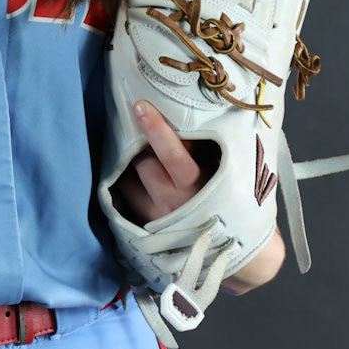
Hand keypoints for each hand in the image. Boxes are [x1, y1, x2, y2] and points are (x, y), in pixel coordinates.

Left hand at [109, 99, 216, 225]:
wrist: (220, 241)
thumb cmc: (223, 195)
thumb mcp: (220, 172)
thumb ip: (202, 149)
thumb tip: (183, 116)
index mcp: (196, 186)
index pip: (173, 155)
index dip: (156, 130)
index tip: (141, 107)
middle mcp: (172, 202)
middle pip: (143, 162)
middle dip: (143, 146)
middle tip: (148, 138)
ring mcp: (154, 214)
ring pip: (129, 178)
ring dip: (133, 165)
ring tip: (146, 160)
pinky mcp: (141, 223)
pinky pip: (125, 194)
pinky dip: (129, 182)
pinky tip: (139, 178)